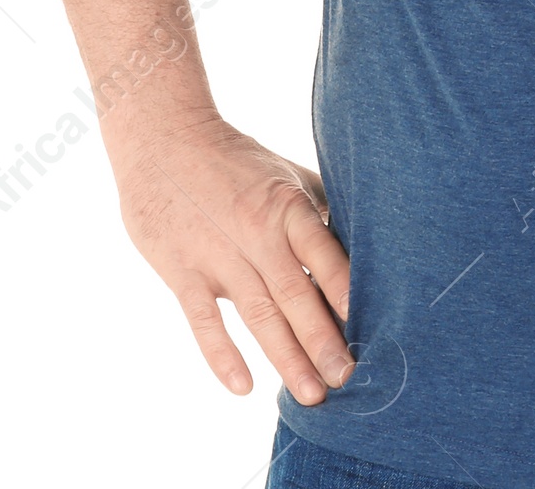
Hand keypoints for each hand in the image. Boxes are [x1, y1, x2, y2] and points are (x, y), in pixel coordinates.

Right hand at [112, 117, 354, 403]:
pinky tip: (243, 387)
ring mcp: (218, 255)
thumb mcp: (286, 173)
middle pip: (296, 294)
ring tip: (312, 394)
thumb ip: (319, 206)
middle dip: (323, 340)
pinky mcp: (183, 271)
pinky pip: (204, 320)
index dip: (345, 288)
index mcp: (287, 207)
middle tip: (349, 380)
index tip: (369, 325)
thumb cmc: (235, 160)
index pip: (324, 253)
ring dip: (286, 357)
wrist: (165, 140)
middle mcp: (258, 233)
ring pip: (259, 315)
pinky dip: (222, 355)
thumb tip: (362, 235)